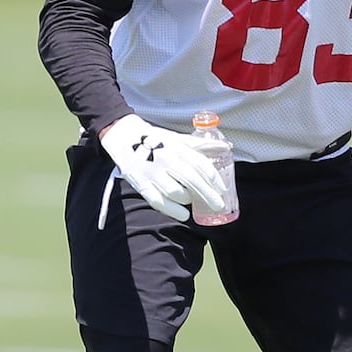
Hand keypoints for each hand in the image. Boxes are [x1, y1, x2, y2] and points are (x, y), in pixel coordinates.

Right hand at [99, 114, 226, 221]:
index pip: (200, 164)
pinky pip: (157, 201)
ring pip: (175, 192)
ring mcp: (152, 171)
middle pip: (191, 179)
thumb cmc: (158, 140)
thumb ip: (202, 145)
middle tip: (219, 206)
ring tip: (193, 201)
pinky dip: (172, 210)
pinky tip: (183, 215)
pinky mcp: (139, 182)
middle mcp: (166, 159)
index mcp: (178, 147)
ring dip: (188, 199)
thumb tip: (227, 146)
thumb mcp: (179, 139)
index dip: (214, 178)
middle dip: (207, 194)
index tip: (223, 190)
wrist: (124, 136)